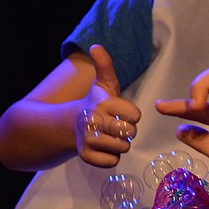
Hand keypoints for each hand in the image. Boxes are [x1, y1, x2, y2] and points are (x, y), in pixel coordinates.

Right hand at [76, 44, 141, 166]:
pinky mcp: (85, 156)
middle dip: (128, 131)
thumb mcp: (103, 84)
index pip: (136, 115)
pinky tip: (103, 147)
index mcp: (102, 102)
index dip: (132, 115)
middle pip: (130, 133)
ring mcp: (88, 139)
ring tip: (109, 136)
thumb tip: (96, 46)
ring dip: (120, 144)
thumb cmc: (97, 103)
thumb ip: (105, 66)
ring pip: (123, 148)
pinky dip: (111, 157)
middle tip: (115, 125)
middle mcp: (93, 120)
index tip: (121, 112)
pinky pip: (112, 162)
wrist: (72, 123)